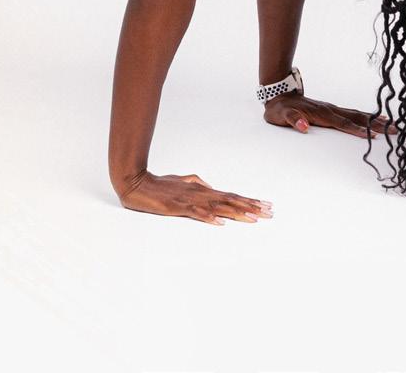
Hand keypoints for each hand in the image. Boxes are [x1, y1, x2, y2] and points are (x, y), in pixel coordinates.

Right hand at [116, 171, 272, 224]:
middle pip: (229, 201)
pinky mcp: (177, 207)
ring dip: (236, 212)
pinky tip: (220, 223)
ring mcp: (189, 200)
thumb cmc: (158, 185)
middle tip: (270, 212)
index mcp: (202, 190)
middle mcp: (199, 194)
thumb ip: (197, 183)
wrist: (135, 182)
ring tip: (253, 218)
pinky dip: (208, 218)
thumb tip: (211, 186)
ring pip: (217, 207)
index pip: (230, 196)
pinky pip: (195, 213)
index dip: (248, 200)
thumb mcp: (182, 183)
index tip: (265, 205)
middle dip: (251, 207)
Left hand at [263, 93, 396, 137]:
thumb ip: (292, 119)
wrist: (278, 94)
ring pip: (357, 114)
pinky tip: (374, 118)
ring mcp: (331, 108)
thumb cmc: (279, 108)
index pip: (342, 123)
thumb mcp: (281, 116)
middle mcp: (329, 109)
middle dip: (374, 124)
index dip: (356, 130)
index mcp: (320, 114)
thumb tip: (302, 125)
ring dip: (374, 120)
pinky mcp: (331, 109)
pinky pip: (352, 113)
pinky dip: (365, 116)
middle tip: (394, 129)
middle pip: (356, 118)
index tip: (371, 135)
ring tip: (392, 123)